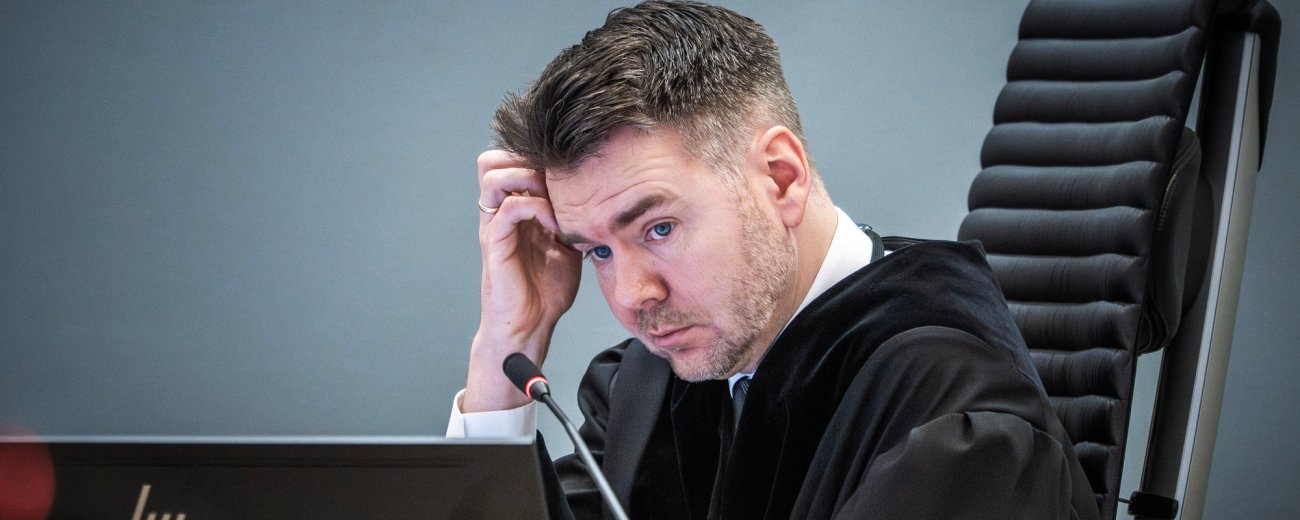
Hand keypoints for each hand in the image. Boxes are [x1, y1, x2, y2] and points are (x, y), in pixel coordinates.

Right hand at [463, 150, 581, 411]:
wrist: (529, 327)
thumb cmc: (547, 291)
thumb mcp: (568, 245)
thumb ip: (574, 219)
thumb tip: (603, 199)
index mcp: (514, 211)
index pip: (509, 161)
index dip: (534, 158)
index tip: (569, 172)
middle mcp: (498, 214)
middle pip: (491, 160)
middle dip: (525, 159)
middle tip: (556, 179)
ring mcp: (494, 228)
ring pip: (493, 175)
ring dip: (527, 177)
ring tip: (554, 197)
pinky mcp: (495, 245)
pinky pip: (510, 209)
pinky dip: (536, 208)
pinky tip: (556, 226)